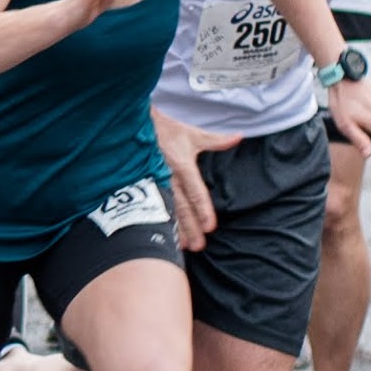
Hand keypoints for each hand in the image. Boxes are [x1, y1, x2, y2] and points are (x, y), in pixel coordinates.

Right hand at [152, 111, 238, 248]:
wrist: (132, 124)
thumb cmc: (163, 129)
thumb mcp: (190, 134)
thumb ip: (215, 140)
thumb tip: (238, 138)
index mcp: (182, 165)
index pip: (195, 192)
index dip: (203, 210)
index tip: (209, 227)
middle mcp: (167, 176)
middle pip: (181, 207)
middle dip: (190, 227)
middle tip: (199, 245)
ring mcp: (153, 182)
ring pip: (165, 209)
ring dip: (174, 228)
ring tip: (182, 246)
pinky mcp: (141, 184)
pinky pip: (150, 206)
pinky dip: (157, 221)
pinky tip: (161, 233)